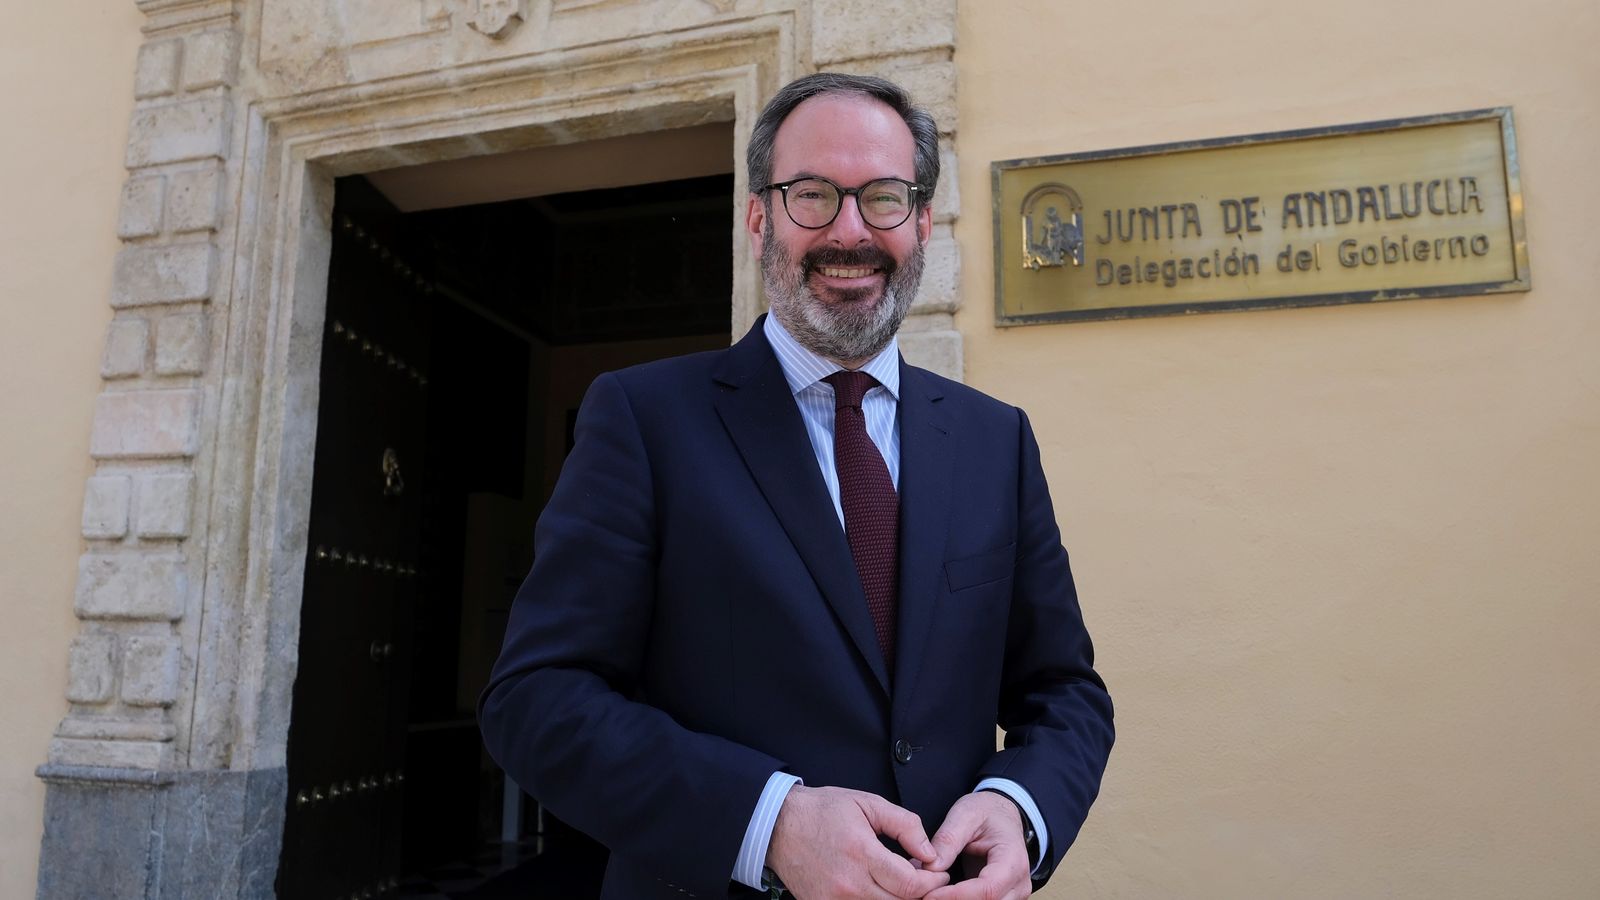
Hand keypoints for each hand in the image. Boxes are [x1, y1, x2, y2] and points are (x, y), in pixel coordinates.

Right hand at [767, 784, 950, 898]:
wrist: (779, 825)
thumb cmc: (822, 811)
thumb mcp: (867, 804)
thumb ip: (904, 825)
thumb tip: (929, 851)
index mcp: (862, 854)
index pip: (911, 885)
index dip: (933, 881)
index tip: (939, 872)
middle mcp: (849, 884)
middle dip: (921, 893)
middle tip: (926, 878)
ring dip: (899, 899)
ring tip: (903, 882)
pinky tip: (880, 889)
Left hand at [923, 792, 1032, 898]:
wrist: (1002, 816)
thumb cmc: (987, 813)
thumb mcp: (965, 814)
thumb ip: (948, 839)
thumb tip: (931, 868)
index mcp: (1013, 860)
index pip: (988, 889)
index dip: (957, 896)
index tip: (929, 894)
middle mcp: (1019, 884)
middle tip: (924, 894)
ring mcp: (1013, 896)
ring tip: (931, 893)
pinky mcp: (1002, 899)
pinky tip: (941, 896)